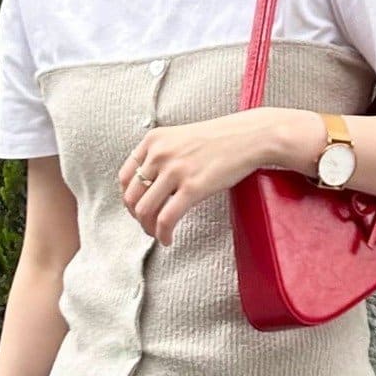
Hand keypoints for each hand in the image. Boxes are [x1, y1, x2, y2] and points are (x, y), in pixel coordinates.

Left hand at [119, 107, 318, 246]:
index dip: (129, 199)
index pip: (125, 176)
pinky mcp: (192, 187)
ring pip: (145, 210)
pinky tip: (168, 240)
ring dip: (148, 228)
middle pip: (132, 196)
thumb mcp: (181, 138)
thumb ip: (163, 155)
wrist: (250, 136)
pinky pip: (166, 219)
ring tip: (158, 235)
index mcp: (154, 140)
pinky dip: (163, 234)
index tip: (138, 210)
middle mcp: (159, 153)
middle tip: (148, 227)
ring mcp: (175, 170)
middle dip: (137, 218)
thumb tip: (150, 185)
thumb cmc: (220, 139)